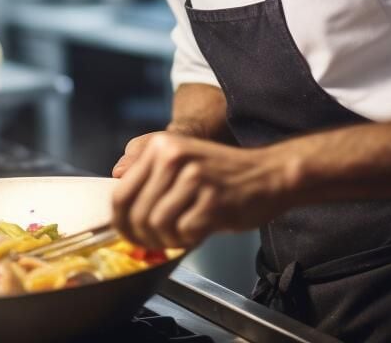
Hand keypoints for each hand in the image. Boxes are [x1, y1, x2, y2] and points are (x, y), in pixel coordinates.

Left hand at [110, 133, 297, 249]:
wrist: (270, 175)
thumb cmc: (224, 175)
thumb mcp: (182, 164)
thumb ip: (151, 182)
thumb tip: (121, 217)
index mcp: (161, 146)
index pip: (121, 194)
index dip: (120, 223)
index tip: (127, 235)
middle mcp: (174, 156)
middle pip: (136, 214)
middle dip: (141, 238)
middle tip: (152, 245)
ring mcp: (194, 177)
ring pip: (157, 225)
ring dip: (165, 240)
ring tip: (178, 237)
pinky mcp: (212, 200)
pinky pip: (183, 233)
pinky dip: (186, 241)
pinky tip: (195, 234)